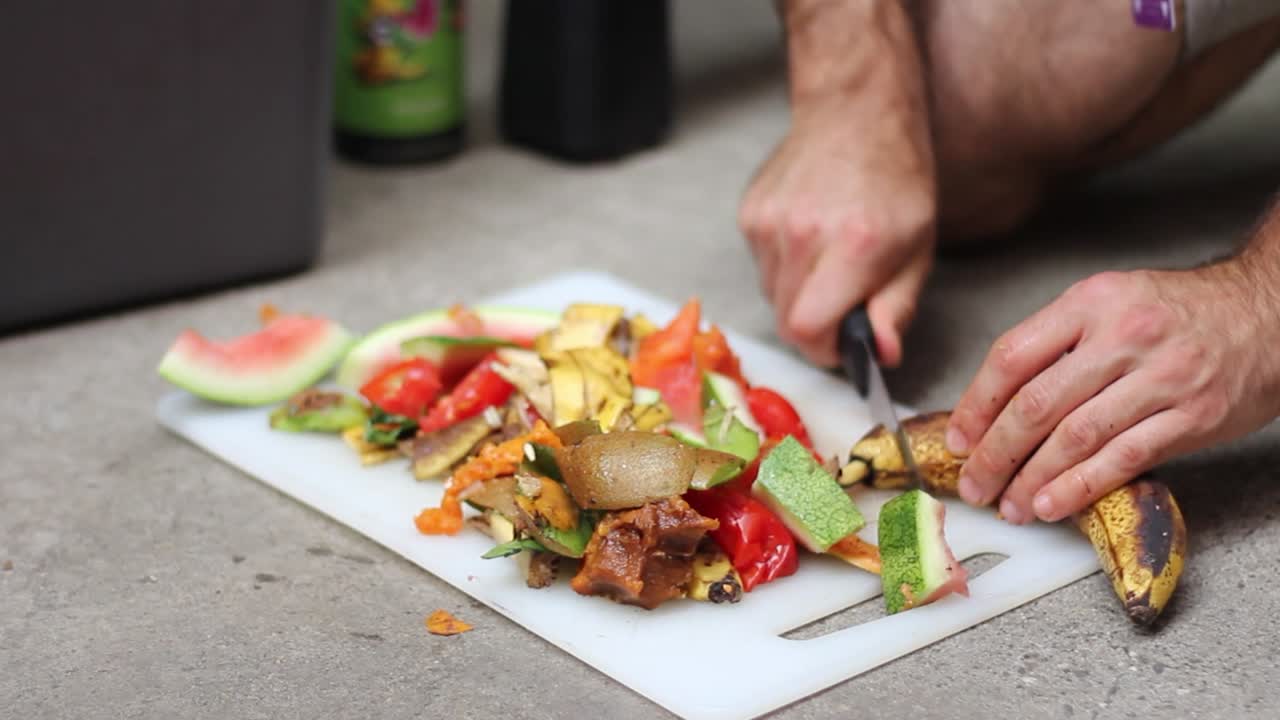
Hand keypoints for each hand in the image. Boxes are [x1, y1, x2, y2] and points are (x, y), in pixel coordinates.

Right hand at [739, 0, 935, 368]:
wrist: (856, 112)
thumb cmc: (896, 180)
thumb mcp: (918, 248)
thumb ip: (897, 307)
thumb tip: (882, 356)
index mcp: (853, 246)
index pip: (808, 330)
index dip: (826, 350)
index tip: (846, 344)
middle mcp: (802, 235)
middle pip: (787, 321)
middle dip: (816, 327)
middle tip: (844, 303)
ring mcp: (768, 223)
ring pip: (772, 296)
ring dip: (799, 295)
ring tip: (828, 260)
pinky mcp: (749, 214)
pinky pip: (761, 266)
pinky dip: (784, 266)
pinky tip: (808, 236)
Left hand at [945, 266, 1279, 523]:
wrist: (1266, 313)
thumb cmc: (1175, 314)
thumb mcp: (1109, 302)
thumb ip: (1055, 344)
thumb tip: (993, 405)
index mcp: (1091, 302)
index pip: (1013, 357)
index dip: (976, 405)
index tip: (959, 439)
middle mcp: (1124, 336)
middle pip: (1037, 404)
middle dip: (995, 453)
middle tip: (973, 484)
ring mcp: (1162, 377)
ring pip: (1076, 437)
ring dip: (1032, 479)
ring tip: (1008, 504)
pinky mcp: (1193, 416)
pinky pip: (1124, 458)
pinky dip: (1080, 487)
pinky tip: (1052, 504)